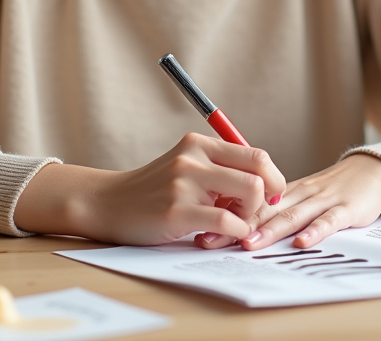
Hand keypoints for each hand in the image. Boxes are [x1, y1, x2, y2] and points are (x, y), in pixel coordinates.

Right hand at [14, 133, 284, 245]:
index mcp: (199, 144)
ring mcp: (184, 182)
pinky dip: (236, 232)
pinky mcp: (176, 210)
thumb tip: (266, 187)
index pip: (256, 155)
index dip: (273, 179)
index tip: (268, 198)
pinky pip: (227, 221)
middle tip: (253, 215)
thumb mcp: (185, 169)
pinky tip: (218, 237)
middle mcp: (193, 157)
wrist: (107, 204)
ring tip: (233, 225)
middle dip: (267, 198)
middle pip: (260, 171)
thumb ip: (219, 171)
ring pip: (250, 193)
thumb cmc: (153, 192)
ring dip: (251, 216)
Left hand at [196, 153, 380, 250]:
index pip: (249, 202)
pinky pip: (329, 221)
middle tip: (211, 239)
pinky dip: (316, 231)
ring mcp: (321, 201)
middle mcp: (298, 194)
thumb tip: (232, 222)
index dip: (225, 216)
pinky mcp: (345, 210)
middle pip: (263, 210)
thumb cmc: (328, 189)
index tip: (200, 229)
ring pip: (292, 215)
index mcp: (283, 191)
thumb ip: (271, 209)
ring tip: (248, 243)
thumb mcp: (297, 195)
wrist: (369, 172)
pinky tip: (302, 242)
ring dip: (270, 230)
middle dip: (236, 226)